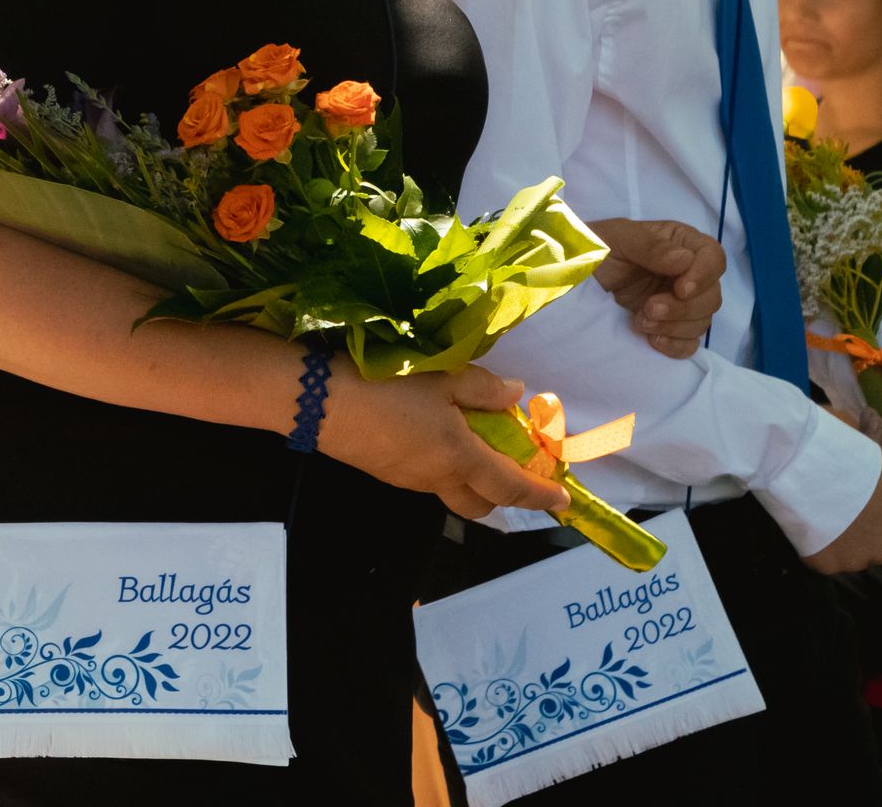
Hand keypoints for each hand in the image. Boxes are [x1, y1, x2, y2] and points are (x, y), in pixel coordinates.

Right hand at [324, 364, 570, 520]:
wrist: (317, 402)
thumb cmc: (386, 386)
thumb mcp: (441, 376)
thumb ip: (483, 388)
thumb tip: (516, 396)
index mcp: (460, 457)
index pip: (511, 486)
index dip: (540, 495)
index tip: (563, 501)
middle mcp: (438, 479)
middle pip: (481, 504)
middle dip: (504, 495)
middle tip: (512, 466)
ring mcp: (408, 480)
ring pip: (452, 493)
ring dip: (471, 480)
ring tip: (470, 442)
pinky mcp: (385, 473)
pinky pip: (426, 479)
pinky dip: (443, 467)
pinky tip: (431, 435)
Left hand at [589, 217, 725, 356]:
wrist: (567, 276)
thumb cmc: (593, 247)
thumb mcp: (616, 238)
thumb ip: (650, 245)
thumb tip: (685, 261)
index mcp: (680, 243)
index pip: (713, 258)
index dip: (704, 276)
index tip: (680, 289)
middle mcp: (686, 273)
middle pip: (711, 296)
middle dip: (682, 307)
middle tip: (649, 308)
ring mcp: (679, 302)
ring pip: (702, 321)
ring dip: (675, 327)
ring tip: (640, 321)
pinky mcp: (670, 326)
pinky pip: (690, 343)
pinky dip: (676, 345)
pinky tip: (653, 340)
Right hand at [803, 448, 881, 573]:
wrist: (808, 465)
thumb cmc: (852, 459)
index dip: (881, 516)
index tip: (864, 503)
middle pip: (876, 547)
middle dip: (862, 533)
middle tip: (840, 506)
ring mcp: (855, 561)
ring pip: (849, 556)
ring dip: (839, 541)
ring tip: (820, 511)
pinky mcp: (827, 565)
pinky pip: (822, 559)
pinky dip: (814, 545)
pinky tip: (807, 522)